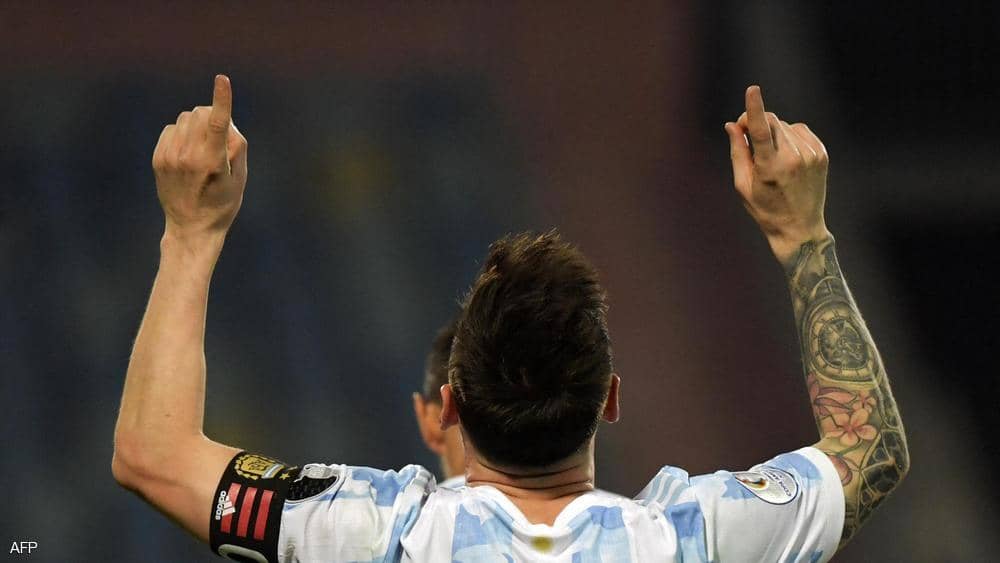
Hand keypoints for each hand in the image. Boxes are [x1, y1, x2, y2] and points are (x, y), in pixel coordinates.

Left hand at [152, 75, 247, 241]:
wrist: (191, 228)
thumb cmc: (223, 203)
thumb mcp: (240, 178)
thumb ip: (236, 146)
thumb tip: (224, 121)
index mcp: (213, 162)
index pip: (218, 123)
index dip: (222, 99)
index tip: (222, 79)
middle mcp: (188, 156)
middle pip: (201, 113)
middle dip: (213, 116)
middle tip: (220, 139)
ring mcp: (170, 156)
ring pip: (185, 118)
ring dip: (197, 124)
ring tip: (203, 148)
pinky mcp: (158, 157)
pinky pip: (171, 128)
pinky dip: (182, 133)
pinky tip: (188, 153)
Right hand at [725, 85, 830, 264]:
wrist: (800, 228)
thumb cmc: (765, 210)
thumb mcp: (743, 186)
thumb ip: (737, 152)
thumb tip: (732, 125)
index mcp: (770, 168)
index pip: (760, 131)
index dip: (754, 108)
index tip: (752, 89)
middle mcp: (793, 158)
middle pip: (771, 121)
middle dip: (756, 123)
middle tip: (745, 138)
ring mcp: (811, 155)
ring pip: (785, 125)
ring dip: (773, 132)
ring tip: (771, 157)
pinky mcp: (821, 153)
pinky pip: (800, 130)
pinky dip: (789, 136)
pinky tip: (786, 155)